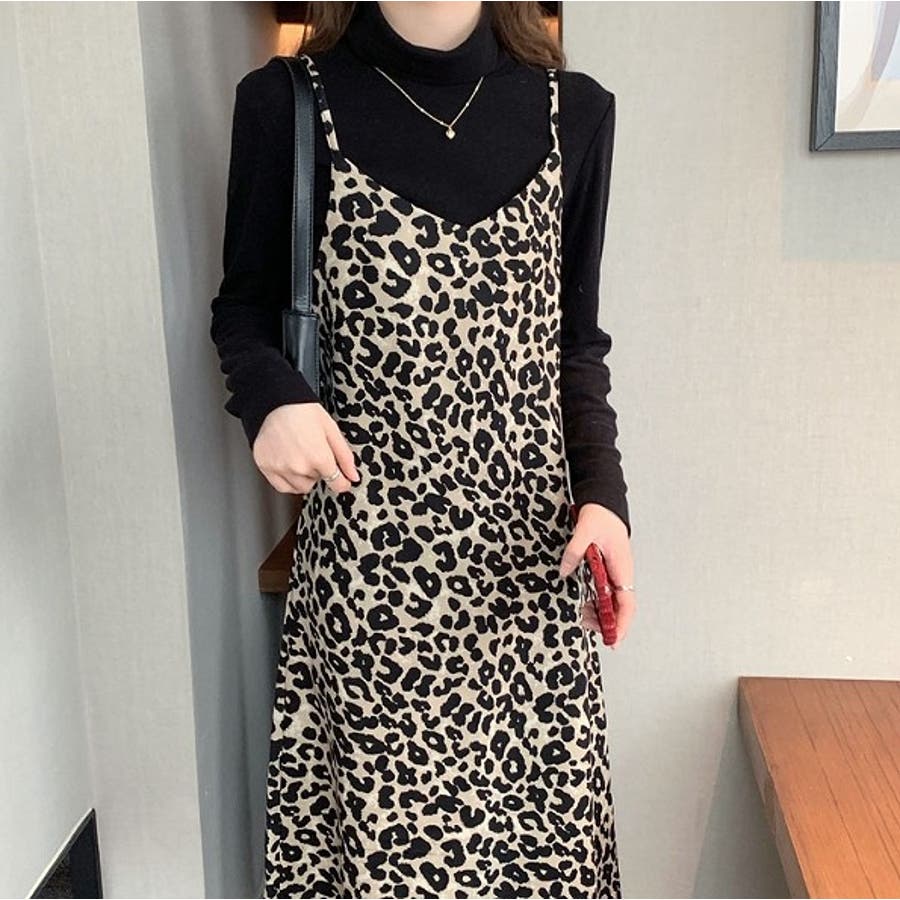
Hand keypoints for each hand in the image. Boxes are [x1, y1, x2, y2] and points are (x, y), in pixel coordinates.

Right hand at [252, 403, 360, 494]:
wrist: (273, 402)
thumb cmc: (302, 411)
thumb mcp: (331, 429)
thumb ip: (345, 457)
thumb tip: (353, 476)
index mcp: (319, 457)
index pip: (337, 484)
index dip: (342, 481)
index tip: (341, 479)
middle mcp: (299, 466)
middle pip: (318, 482)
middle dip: (319, 471)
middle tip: (313, 451)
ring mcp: (281, 468)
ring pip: (301, 487)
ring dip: (304, 477)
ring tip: (300, 455)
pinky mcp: (266, 468)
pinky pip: (282, 487)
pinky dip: (288, 480)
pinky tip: (289, 464)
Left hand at [558, 503, 635, 649]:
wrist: (604, 502)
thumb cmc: (601, 515)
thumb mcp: (585, 530)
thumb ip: (574, 551)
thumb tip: (564, 571)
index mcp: (622, 567)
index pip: (627, 603)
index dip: (622, 624)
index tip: (613, 640)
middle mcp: (621, 573)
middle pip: (619, 607)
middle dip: (607, 623)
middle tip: (588, 628)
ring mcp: (614, 572)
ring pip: (611, 601)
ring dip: (600, 613)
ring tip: (582, 618)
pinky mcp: (606, 569)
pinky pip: (604, 592)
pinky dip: (596, 602)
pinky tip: (584, 605)